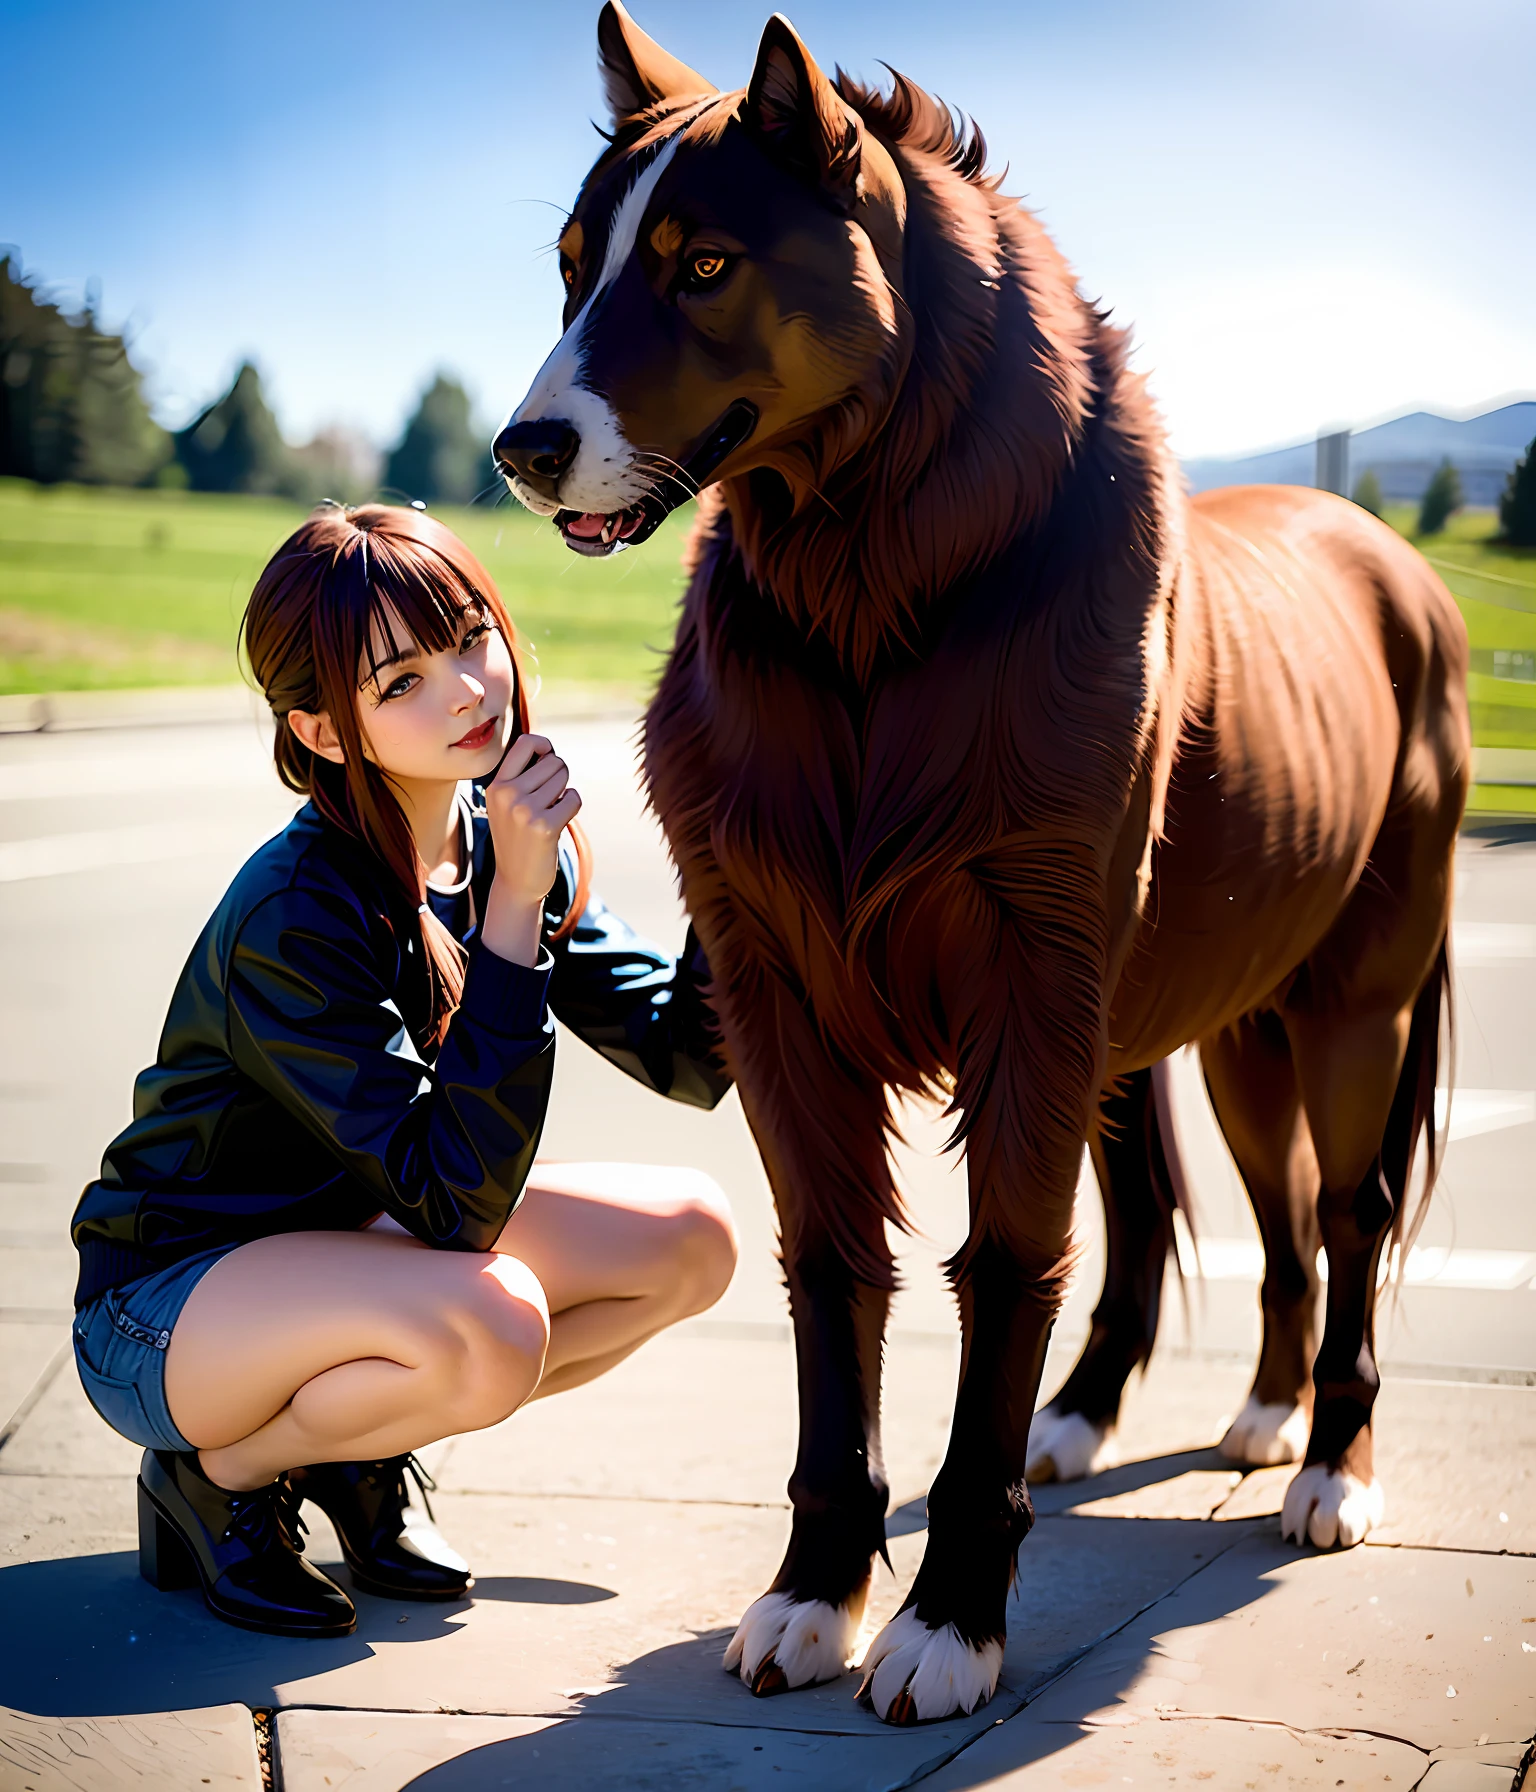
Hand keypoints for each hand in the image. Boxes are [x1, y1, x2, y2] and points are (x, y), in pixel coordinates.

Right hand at [480, 734, 580, 965]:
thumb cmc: (517, 838)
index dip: (544, 746)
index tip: (548, 757)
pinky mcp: (544, 826)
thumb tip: (548, 749)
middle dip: (559, 776)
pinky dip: (571, 806)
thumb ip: (521, 776)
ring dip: (564, 793)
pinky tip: (558, 821)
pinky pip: (573, 798)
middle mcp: (507, 794)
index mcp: (496, 786)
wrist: (516, 881)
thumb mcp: (507, 803)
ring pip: (564, 779)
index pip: (524, 743)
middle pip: (553, 761)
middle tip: (549, 798)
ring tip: (550, 811)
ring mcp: (524, 810)